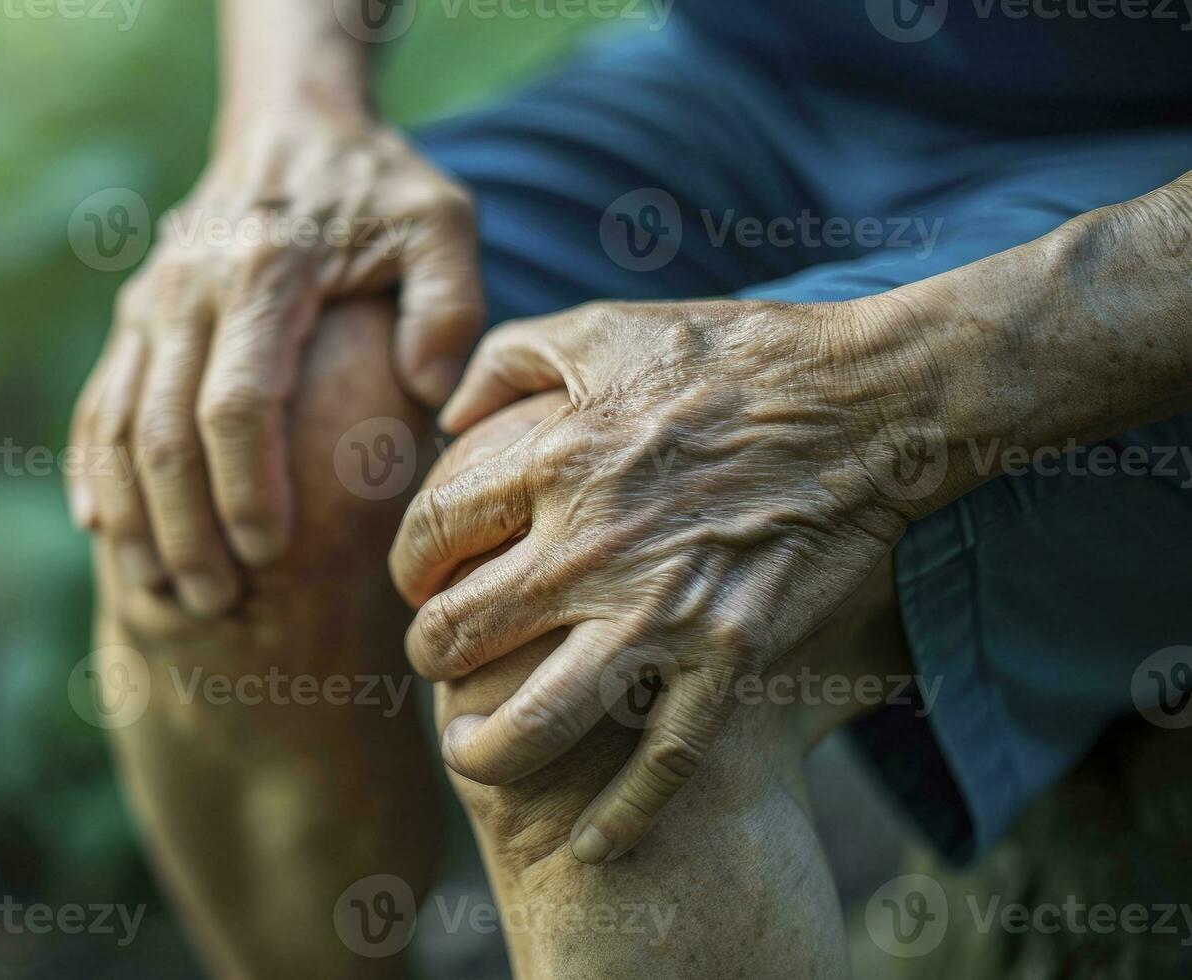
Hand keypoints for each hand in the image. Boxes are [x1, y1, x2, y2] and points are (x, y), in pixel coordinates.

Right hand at [69, 105, 483, 615]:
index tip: (269, 551)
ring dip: (133, 514)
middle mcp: (188, 289)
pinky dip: (92, 471)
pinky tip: (103, 532)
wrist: (289, 122)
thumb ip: (448, 303)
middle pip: (162, 429)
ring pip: (116, 424)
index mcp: (264, 272)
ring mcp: (149, 303)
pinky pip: (96, 403)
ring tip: (162, 590)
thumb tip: (431, 393)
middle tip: (214, 601)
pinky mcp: (133, 316)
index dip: (246, 485)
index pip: (238, 401)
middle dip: (183, 525)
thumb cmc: (378, 188)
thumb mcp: (439, 222)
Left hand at [389, 299, 920, 862]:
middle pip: (460, 632)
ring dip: (487, 749)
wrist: (871, 402)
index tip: (420, 577)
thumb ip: (508, 356)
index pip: (432, 533)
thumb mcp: (605, 327)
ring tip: (471, 752)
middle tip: (435, 663)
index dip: (407, 563)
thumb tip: (448, 408)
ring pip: (540, 718)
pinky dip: (624, 817)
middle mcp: (592, 548)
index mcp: (554, 463)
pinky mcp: (732, 656)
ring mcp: (663, 611)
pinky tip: (590, 848)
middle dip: (429, 656)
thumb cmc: (735, 354)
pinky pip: (664, 759)